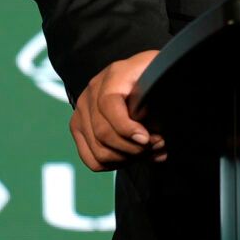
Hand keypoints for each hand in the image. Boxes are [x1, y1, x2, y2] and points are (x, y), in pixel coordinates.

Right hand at [70, 50, 164, 170]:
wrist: (141, 75)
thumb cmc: (155, 78)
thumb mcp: (162, 80)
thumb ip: (159, 102)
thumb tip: (153, 137)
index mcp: (115, 75)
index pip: (109, 104)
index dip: (126, 127)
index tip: (146, 139)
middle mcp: (92, 91)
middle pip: (102, 132)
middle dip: (133, 148)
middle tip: (156, 146)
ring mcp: (82, 110)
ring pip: (98, 150)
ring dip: (126, 158)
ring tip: (146, 152)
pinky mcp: (78, 126)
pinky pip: (91, 158)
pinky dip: (113, 164)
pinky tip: (130, 157)